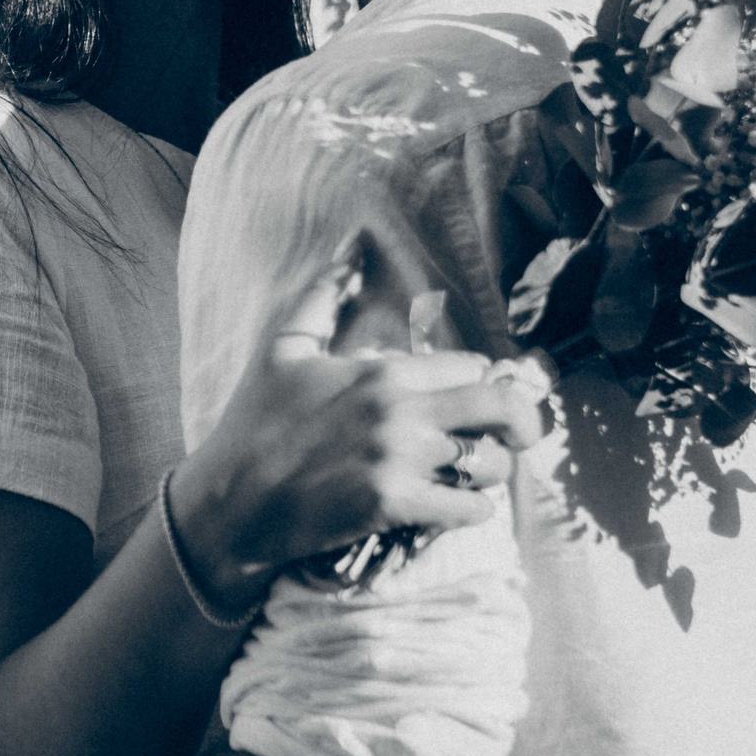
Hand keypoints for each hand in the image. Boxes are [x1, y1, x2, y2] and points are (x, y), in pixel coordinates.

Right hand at [171, 238, 551, 608]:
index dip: (478, 380)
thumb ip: (324, 294)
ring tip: (474, 472)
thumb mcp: (284, 346)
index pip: (471, 366)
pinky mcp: (394, 508)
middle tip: (522, 434)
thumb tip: (352, 246)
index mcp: (382, 372)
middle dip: (523, 421)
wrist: (231, 500)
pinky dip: (473, 509)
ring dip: (491, 470)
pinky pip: (470, 509)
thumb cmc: (255, 421)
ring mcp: (400, 462)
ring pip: (491, 463)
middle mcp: (400, 413)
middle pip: (500, 408)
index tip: (473, 394)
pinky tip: (456, 505)